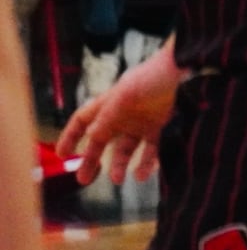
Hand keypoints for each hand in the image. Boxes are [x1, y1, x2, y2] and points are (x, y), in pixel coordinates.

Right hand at [58, 46, 181, 185]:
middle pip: (100, 140)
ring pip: (124, 149)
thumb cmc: (149, 78)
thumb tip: (91, 136)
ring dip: (118, 165)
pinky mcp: (158, 126)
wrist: (180, 69)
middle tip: (83, 180)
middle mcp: (121, 115)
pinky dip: (145, 162)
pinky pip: (149, 149)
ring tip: (116, 179)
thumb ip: (108, 117)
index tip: (62, 154)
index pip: (82, 120)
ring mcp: (139, 122)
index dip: (70, 136)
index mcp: (108, 104)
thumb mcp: (125, 96)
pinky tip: (140, 175)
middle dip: (90, 159)